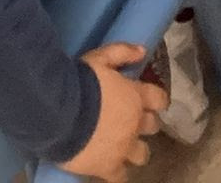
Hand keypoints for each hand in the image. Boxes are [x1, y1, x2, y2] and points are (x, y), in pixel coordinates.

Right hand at [64, 45, 164, 180]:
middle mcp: (135, 124)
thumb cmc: (81, 81)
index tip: (150, 101)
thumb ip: (122, 52)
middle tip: (130, 120)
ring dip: (135, 149)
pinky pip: (121, 177)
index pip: (160, 99)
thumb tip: (142, 51)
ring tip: (122, 146)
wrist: (60, 113)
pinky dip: (118, 173)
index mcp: (136, 96)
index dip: (156, 100)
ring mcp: (124, 148)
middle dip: (144, 123)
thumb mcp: (100, 57)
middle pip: (152, 127)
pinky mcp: (109, 167)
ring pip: (142, 155)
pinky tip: (110, 168)